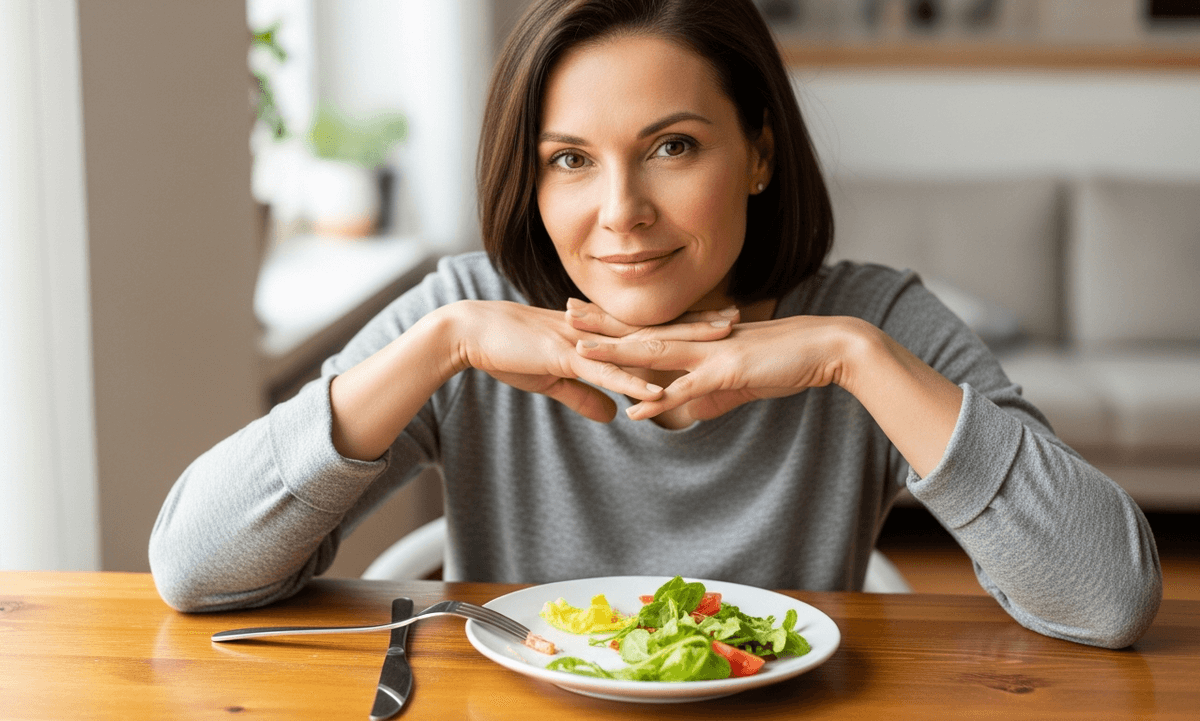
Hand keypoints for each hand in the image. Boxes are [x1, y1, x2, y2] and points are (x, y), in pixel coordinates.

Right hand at [448, 299, 735, 421]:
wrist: (472, 334)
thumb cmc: (508, 351)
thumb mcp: (553, 379)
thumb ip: (584, 396)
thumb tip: (613, 416)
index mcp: (597, 334)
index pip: (649, 328)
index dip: (682, 326)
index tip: (716, 323)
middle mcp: (598, 332)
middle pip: (657, 328)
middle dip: (697, 325)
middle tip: (737, 319)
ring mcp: (585, 343)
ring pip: (641, 344)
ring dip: (680, 345)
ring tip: (716, 345)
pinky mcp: (565, 357)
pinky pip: (605, 372)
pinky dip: (631, 381)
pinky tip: (656, 390)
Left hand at [573, 313, 862, 422]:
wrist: (827, 347)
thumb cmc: (789, 361)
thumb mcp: (744, 380)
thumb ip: (714, 394)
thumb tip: (694, 411)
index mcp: (702, 339)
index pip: (650, 328)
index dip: (616, 322)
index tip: (585, 314)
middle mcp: (700, 341)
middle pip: (640, 332)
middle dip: (601, 324)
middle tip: (563, 313)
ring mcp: (712, 355)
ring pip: (653, 354)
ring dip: (615, 354)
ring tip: (580, 354)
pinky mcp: (728, 373)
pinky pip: (687, 389)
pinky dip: (659, 399)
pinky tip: (633, 410)